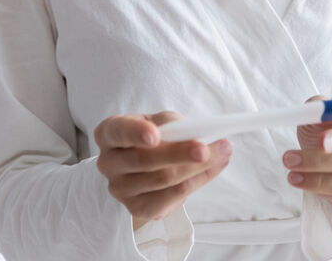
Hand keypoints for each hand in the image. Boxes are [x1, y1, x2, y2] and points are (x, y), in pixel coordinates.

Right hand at [95, 111, 232, 231]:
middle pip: (145, 160)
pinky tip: (211, 169)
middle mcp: (109, 163)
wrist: (146, 166)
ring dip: (197, 168)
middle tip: (206, 148)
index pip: (119, 132)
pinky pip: (171, 198)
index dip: (136, 133)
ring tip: (222, 153)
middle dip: (179, 154)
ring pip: (163, 180)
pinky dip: (196, 182)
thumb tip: (202, 135)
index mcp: (110, 134)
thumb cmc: (154, 137)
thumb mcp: (160, 122)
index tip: (155, 135)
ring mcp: (120, 189)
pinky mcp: (137, 208)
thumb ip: (175, 126)